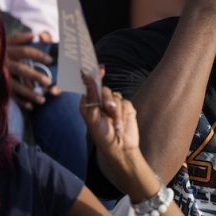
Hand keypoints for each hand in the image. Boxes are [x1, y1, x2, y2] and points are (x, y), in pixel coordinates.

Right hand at [7, 32, 58, 109]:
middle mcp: (4, 63)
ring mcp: (0, 76)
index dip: (37, 55)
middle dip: (35, 76)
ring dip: (29, 94)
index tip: (50, 60)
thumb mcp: (6, 41)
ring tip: (42, 100)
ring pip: (15, 86)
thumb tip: (36, 35)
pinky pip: (8, 95)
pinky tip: (30, 106)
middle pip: (21, 69)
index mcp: (7, 50)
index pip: (24, 51)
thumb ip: (21, 38)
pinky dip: (19, 101)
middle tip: (48, 82)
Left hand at [80, 72, 140, 190]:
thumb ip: (92, 99)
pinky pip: (125, 102)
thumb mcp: (93, 118)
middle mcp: (100, 102)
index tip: (98, 67)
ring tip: (115, 123)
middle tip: (108, 109)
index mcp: (89, 104)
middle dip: (107, 99)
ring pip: (116, 96)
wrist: (121, 148)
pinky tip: (122, 123)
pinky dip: (124, 113)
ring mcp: (114, 104)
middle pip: (104, 89)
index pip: (90, 85)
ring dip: (116, 111)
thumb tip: (90, 81)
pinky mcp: (126, 107)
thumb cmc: (103, 136)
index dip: (93, 76)